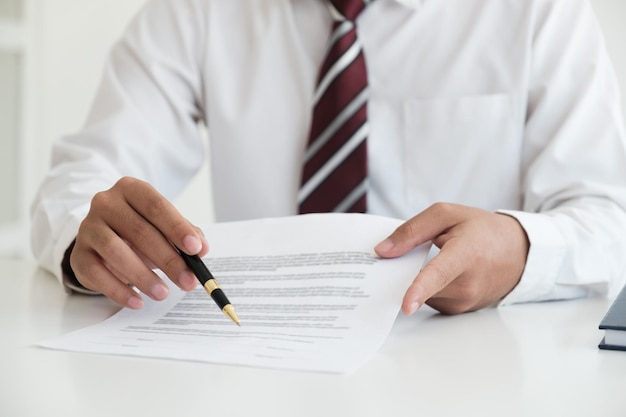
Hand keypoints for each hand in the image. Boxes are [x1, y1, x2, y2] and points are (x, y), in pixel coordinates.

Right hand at [69, 177, 208, 308]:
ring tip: (163, 293)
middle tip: (188, 281)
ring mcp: (88, 227)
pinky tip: (137, 301)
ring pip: (115, 251)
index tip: (196, 249)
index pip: (156, 206)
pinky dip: (118, 290)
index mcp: (131, 189)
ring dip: (143, 276)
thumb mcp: (163, 225)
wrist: (101, 235)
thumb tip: (201, 248)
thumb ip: (184, 233)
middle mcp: (106, 203)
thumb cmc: (138, 228)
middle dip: (168, 260)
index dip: (177, 228)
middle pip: (139, 231)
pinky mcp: (79, 254)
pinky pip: (96, 274)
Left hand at [375, 203, 528, 314]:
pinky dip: (426, 288)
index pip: (439, 274)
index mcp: (465, 254)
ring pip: (424, 294)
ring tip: (433, 257)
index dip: (420, 289)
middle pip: (422, 284)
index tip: (405, 305)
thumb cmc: (482, 230)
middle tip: (404, 253)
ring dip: (416, 280)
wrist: (517, 252)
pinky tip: (437, 272)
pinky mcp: (459, 310)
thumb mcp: (447, 215)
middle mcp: (467, 283)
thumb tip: (383, 251)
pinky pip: (431, 299)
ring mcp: (465, 300)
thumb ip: (412, 230)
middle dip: (404, 273)